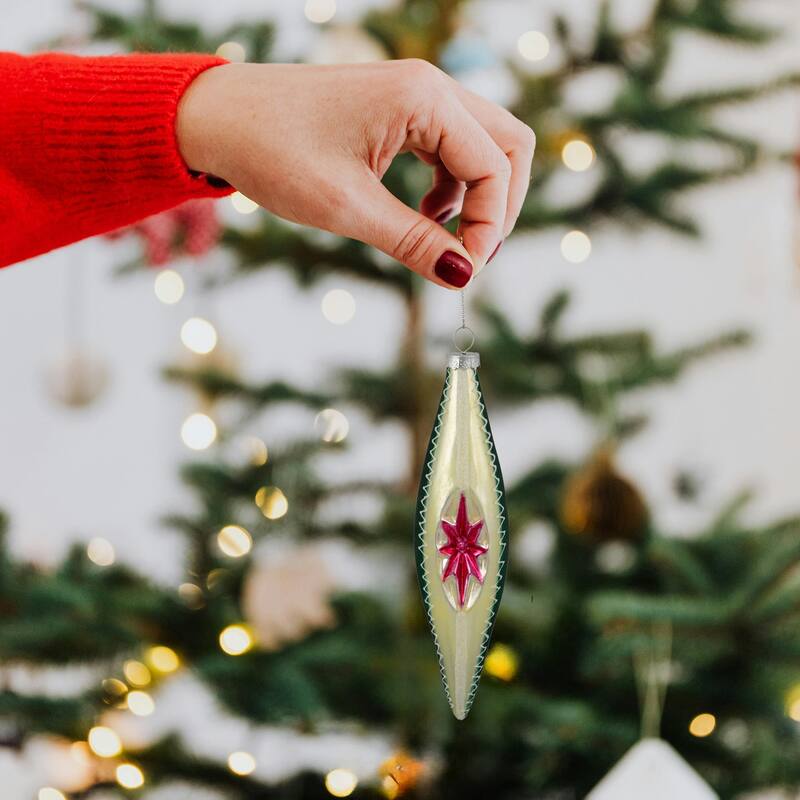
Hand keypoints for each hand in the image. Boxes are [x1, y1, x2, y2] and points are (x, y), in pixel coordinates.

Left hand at [177, 60, 534, 288]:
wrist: (217, 117)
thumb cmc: (271, 152)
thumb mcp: (346, 207)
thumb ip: (413, 242)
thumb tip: (462, 276)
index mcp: (422, 99)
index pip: (494, 167)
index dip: (490, 227)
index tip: (464, 271)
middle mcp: (429, 86)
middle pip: (508, 145)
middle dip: (499, 206)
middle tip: (471, 253)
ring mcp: (415, 94)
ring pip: (483, 144)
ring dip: (476, 196)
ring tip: (438, 235)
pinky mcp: (399, 108)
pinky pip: (451, 146)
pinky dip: (451, 185)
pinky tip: (423, 211)